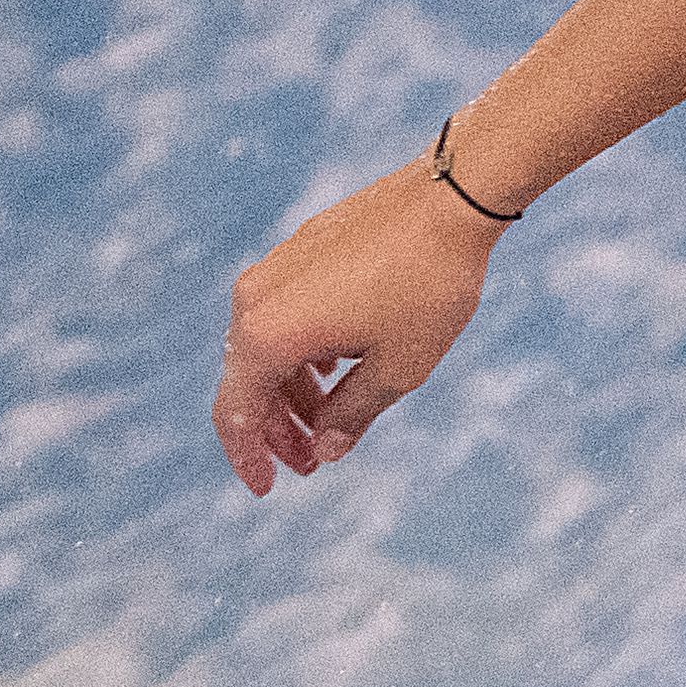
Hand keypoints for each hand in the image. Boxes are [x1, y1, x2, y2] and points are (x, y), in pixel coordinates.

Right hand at [213, 164, 502, 489]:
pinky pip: (283, 315)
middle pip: (248, 382)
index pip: (234, 412)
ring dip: (293, 392)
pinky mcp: (297, 251)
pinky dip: (303, 353)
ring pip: (267, 347)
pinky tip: (339, 368)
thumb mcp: (398, 369)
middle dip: (278, 430)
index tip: (269, 487)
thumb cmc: (428, 286)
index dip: (247, 457)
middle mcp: (254, 299)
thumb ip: (351, 417)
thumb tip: (325, 450)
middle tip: (313, 463)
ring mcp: (273, 270)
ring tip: (332, 422)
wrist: (450, 199)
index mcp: (267, 335)